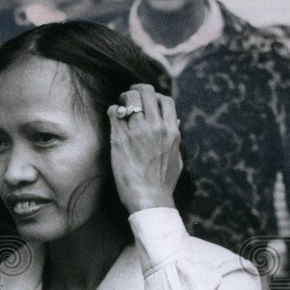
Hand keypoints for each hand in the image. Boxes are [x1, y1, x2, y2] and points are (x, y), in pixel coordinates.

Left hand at [108, 84, 181, 213]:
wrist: (148, 198)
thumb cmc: (163, 183)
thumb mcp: (176, 159)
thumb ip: (175, 139)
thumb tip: (175, 124)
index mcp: (171, 131)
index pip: (165, 100)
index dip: (155, 97)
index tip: (148, 104)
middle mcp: (155, 127)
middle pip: (146, 91)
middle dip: (137, 91)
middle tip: (130, 99)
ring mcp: (137, 131)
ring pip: (128, 98)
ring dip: (123, 100)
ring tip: (120, 108)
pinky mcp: (119, 138)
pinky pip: (113, 111)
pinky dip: (112, 111)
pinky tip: (113, 118)